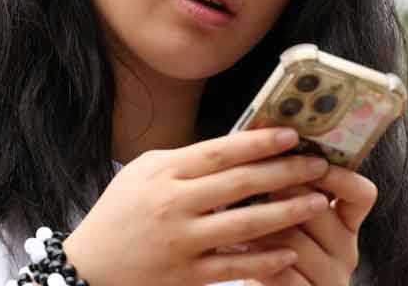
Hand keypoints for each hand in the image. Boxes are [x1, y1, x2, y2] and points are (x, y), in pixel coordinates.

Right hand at [62, 128, 333, 285]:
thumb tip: (236, 146)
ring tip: (317, 202)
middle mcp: (173, 204)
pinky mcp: (186, 275)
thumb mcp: (143, 173)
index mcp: (163, 173)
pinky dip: (264, 260)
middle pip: (239, 183)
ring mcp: (181, 242)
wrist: (88, 269)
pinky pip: (233, 266)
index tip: (292, 135)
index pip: (219, 151)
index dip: (258, 142)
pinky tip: (290, 251)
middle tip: (319, 164)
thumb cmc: (120, 213)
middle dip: (285, 172)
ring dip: (286, 212)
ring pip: (244, 225)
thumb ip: (186, 160)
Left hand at [247, 166, 377, 285]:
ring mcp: (329, 278)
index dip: (340, 175)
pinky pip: (283, 274)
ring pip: (296, 242)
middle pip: (321, 211)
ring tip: (234, 215)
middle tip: (255, 180)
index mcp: (345, 223)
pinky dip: (256, 259)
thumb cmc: (271, 248)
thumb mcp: (286, 216)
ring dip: (262, 227)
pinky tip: (235, 249)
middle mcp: (345, 251)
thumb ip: (287, 185)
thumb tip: (265, 134)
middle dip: (284, 193)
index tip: (312, 159)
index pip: (362, 194)